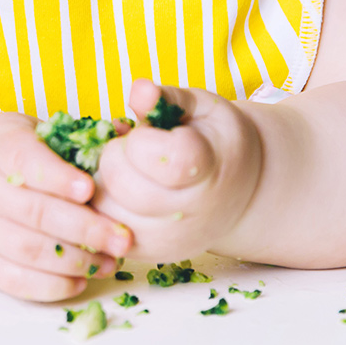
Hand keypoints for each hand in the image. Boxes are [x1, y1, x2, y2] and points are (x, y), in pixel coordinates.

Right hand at [0, 113, 131, 300]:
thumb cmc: (1, 153)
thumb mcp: (25, 129)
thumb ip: (69, 135)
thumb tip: (125, 133)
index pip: (25, 160)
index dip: (57, 176)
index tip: (89, 189)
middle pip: (34, 213)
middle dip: (84, 229)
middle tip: (123, 238)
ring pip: (27, 251)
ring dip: (75, 261)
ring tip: (111, 261)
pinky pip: (14, 281)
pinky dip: (51, 286)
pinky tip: (82, 280)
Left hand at [93, 80, 262, 260]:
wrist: (242, 193)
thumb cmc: (215, 140)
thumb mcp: (202, 107)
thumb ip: (167, 97)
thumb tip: (138, 89)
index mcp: (209, 167)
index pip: (156, 156)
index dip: (140, 139)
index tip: (148, 133)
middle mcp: (191, 213)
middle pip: (123, 185)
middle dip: (115, 158)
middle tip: (131, 150)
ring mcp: (171, 241)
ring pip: (106, 211)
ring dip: (103, 184)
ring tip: (126, 171)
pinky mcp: (150, 255)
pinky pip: (104, 234)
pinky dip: (102, 209)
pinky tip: (120, 193)